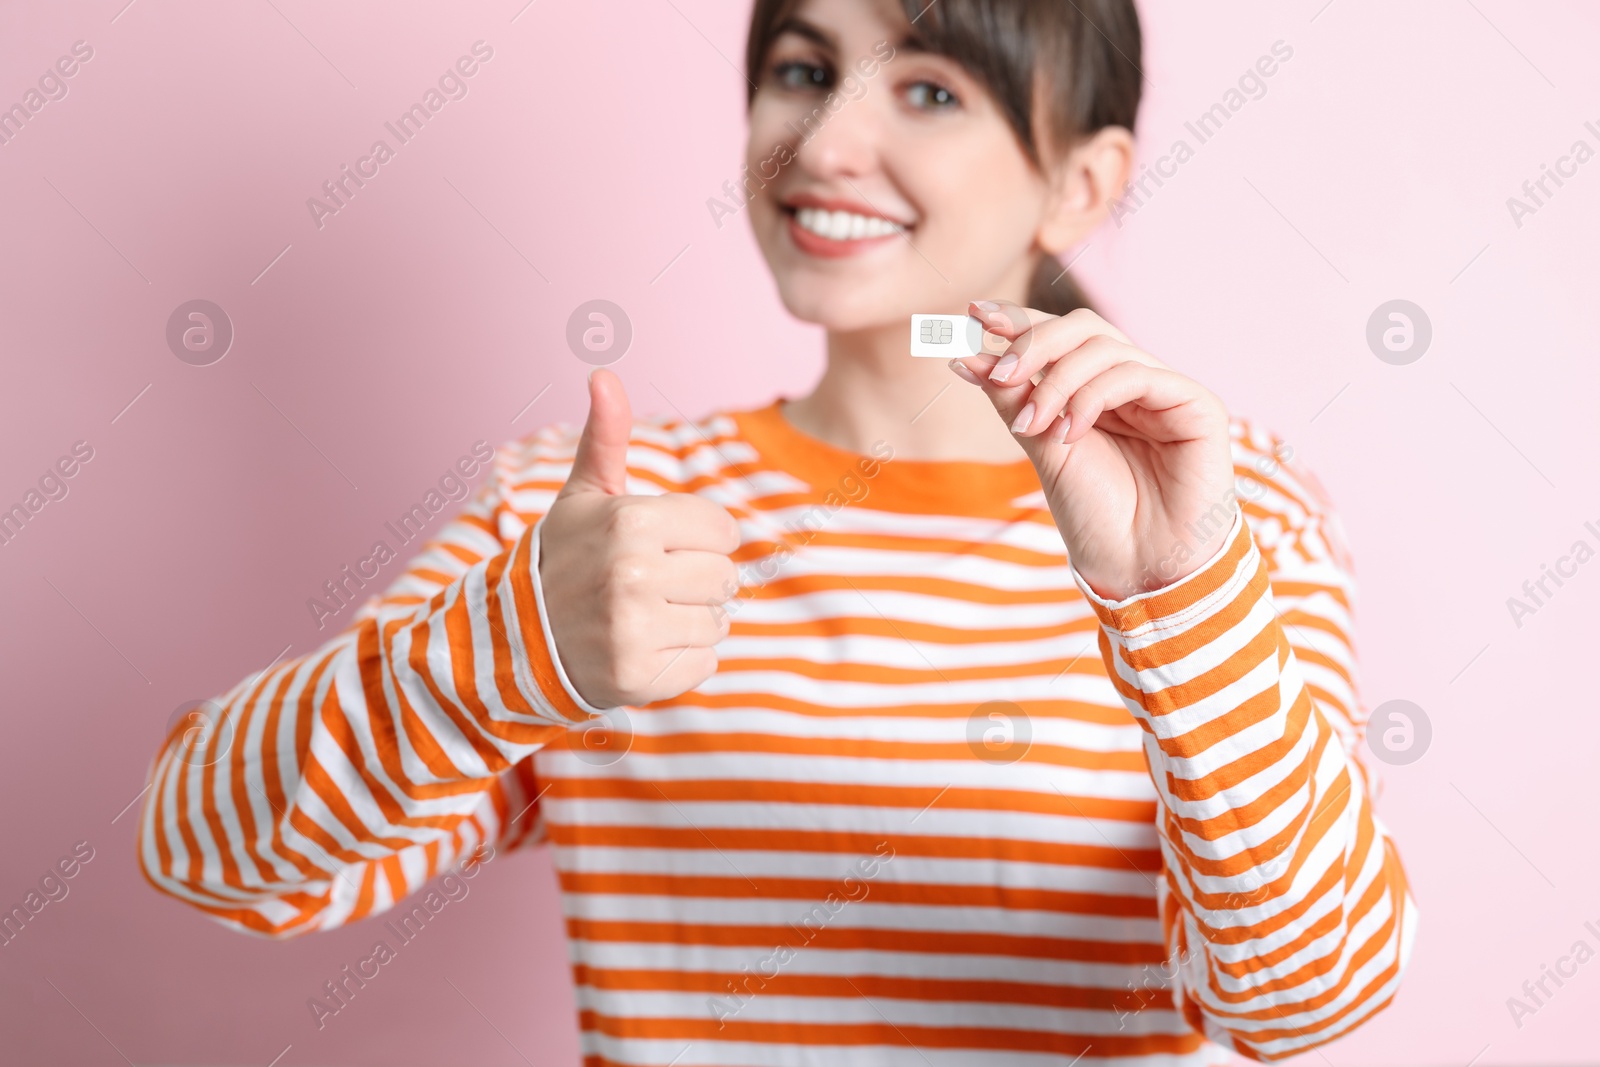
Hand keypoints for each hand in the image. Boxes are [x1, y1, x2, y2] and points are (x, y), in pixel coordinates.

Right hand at [538, 368, 741, 707]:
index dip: (698, 538)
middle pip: (725, 577)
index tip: (660, 546)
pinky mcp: (637, 676)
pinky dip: (680, 663)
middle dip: (695, 582)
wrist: (513, 638)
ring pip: (716, 622)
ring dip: (689, 623)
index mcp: (630, 520)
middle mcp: (633, 573)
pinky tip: (641, 649)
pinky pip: (703, 666)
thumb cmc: (565, 558)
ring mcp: (634, 628)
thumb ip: (605, 438)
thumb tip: (602, 373)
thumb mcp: (583, 496)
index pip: (722, 530)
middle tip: (650, 586)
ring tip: (643, 617)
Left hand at [951, 301, 1237, 601]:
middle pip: (1082, 327)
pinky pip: (1137, 374)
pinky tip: (1071, 432)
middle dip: (1034, 342)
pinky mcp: (1196, 405)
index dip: (1020, 321)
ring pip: (1105, 346)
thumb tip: (966, 355)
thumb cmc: (1096, 516)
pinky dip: (1094, 396)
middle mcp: (1131, 383)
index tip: (974, 317)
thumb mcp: (1042, 449)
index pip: (1059, 337)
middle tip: (998, 373)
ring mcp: (1164, 391)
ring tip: (1034, 425)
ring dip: (1057, 380)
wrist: (1139, 568)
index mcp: (1096, 390)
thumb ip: (1015, 400)